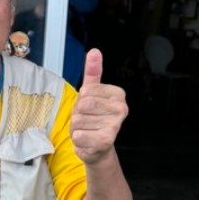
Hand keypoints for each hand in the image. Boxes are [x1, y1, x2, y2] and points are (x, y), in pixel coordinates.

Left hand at [70, 49, 127, 164]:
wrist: (99, 148)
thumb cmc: (94, 118)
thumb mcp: (92, 93)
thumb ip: (93, 72)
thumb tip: (94, 51)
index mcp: (118, 94)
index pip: (86, 90)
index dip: (81, 99)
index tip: (89, 107)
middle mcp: (121, 109)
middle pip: (82, 105)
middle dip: (77, 114)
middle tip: (86, 120)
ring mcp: (115, 126)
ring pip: (78, 120)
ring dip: (77, 128)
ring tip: (87, 131)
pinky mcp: (106, 141)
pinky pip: (78, 135)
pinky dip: (78, 140)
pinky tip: (87, 141)